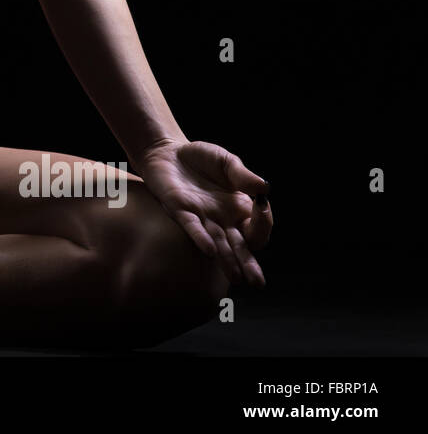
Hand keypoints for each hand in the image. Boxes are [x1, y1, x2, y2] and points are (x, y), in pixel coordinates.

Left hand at [135, 139, 271, 287]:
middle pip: (239, 245)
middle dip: (249, 263)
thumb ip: (243, 176)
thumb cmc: (201, 158)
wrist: (168, 151)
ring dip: (227, 260)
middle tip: (258, 283)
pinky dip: (201, 238)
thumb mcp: (227, 162)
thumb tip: (265, 189)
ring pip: (218, 243)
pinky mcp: (179, 210)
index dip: (264, 221)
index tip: (262, 205)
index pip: (258, 226)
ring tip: (237, 278)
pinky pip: (192, 227)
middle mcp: (222, 218)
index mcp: (238, 208)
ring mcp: (201, 217)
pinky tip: (210, 251)